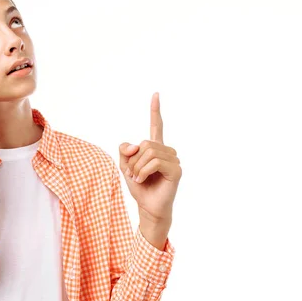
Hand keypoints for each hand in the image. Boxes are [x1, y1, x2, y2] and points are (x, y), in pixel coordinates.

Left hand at [118, 92, 181, 223]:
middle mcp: (167, 151)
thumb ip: (125, 151)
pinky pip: (154, 162)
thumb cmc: (139, 187)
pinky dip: (143, 171)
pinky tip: (142, 180)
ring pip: (148, 152)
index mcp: (155, 148)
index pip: (157, 125)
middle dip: (133, 160)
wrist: (147, 206)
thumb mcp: (125, 166)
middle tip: (133, 174)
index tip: (155, 94)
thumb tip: (136, 144)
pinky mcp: (176, 170)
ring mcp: (173, 159)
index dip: (155, 110)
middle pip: (145, 143)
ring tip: (138, 178)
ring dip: (137, 167)